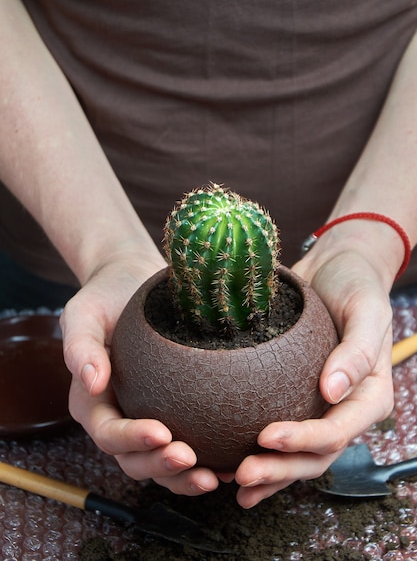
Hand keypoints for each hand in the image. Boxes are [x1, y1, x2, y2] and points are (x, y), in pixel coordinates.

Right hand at [60, 250, 219, 495]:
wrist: (133, 281)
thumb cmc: (106, 296)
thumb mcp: (84, 314)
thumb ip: (80, 346)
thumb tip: (92, 382)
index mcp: (92, 402)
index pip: (108, 433)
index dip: (132, 440)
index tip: (161, 433)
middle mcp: (119, 417)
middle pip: (135, 460)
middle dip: (161, 467)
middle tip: (190, 459)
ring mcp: (147, 418)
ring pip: (162, 463)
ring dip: (185, 477)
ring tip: (214, 475)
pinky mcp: (176, 412)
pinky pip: (189, 443)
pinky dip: (207, 459)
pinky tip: (231, 461)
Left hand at [233, 239, 394, 507]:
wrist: (337, 265)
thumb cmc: (357, 284)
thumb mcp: (367, 310)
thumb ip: (357, 351)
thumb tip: (333, 392)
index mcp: (368, 396)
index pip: (337, 431)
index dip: (303, 440)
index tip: (266, 436)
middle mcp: (344, 408)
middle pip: (315, 455)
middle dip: (280, 470)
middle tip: (243, 474)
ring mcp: (319, 407)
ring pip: (297, 454)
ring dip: (269, 473)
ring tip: (235, 484)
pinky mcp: (295, 396)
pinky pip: (279, 429)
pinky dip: (258, 450)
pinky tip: (229, 461)